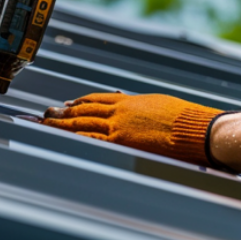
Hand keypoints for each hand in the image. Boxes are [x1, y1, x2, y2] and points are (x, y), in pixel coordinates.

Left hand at [42, 92, 224, 166]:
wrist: (196, 129)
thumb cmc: (186, 120)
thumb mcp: (161, 107)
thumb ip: (144, 109)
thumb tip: (141, 111)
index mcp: (130, 102)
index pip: (98, 99)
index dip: (81, 102)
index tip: (68, 103)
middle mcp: (120, 110)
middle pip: (84, 109)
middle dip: (63, 111)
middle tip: (46, 111)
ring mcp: (118, 125)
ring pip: (82, 121)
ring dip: (61, 121)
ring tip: (45, 120)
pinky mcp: (121, 140)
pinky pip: (91, 138)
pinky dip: (74, 136)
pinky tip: (62, 136)